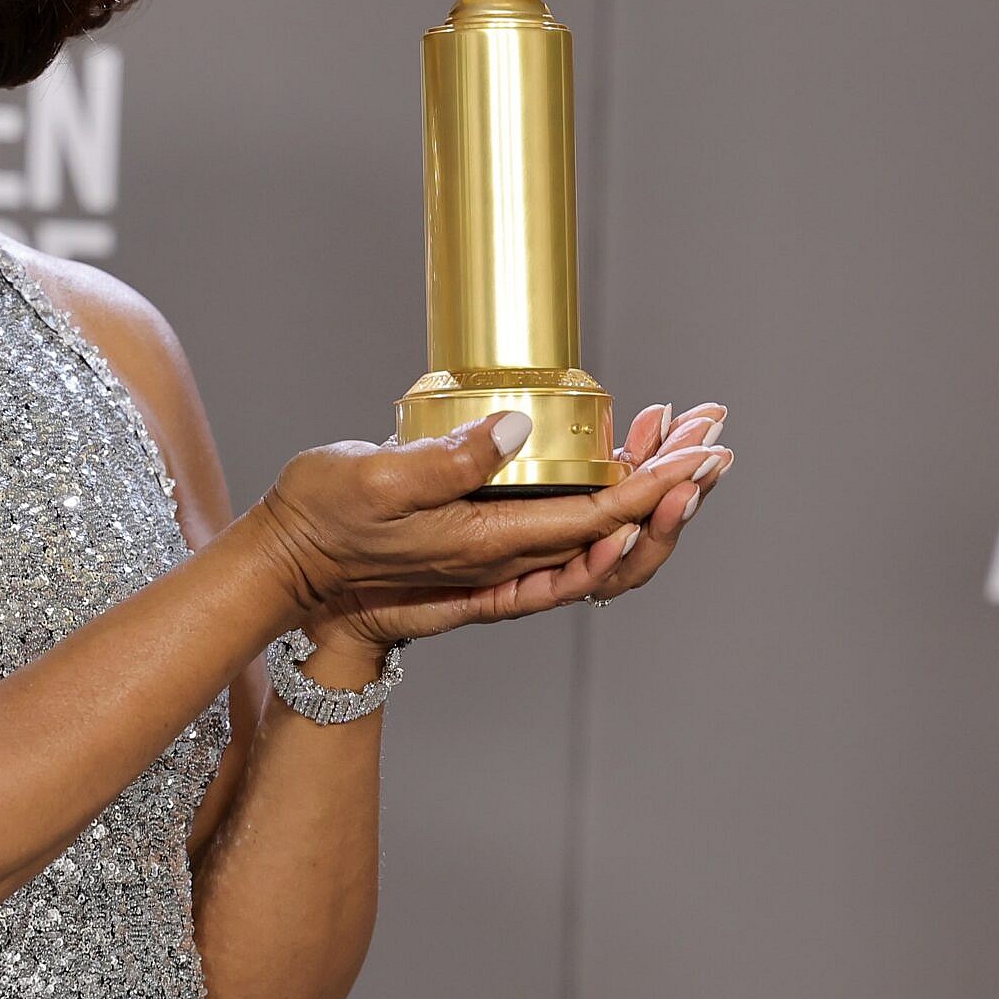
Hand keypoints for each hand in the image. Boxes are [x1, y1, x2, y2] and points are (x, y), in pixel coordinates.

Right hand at [256, 401, 733, 648]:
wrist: (288, 570)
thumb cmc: (321, 520)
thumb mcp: (375, 477)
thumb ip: (449, 457)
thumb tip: (516, 428)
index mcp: (487, 544)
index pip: (599, 518)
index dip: (658, 483)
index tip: (701, 451)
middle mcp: (504, 561)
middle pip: (618, 536)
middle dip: (674, 484)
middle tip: (710, 433)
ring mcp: (497, 563)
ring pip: (600, 542)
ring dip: (649, 496)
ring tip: (672, 441)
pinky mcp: (483, 554)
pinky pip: (568, 545)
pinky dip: (608, 514)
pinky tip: (614, 479)